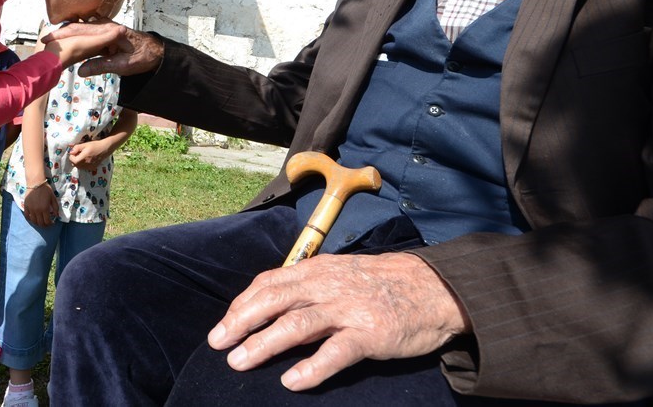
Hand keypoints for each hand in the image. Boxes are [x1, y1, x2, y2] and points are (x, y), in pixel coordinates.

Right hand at [22, 182, 59, 226]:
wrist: (36, 183)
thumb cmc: (46, 190)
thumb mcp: (53, 198)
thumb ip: (55, 208)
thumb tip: (57, 216)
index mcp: (45, 208)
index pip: (47, 221)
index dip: (50, 224)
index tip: (52, 223)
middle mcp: (37, 210)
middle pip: (40, 223)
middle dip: (44, 225)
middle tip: (46, 224)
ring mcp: (30, 209)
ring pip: (33, 221)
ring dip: (37, 223)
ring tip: (40, 222)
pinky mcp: (26, 206)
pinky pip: (27, 216)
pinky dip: (30, 219)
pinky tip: (33, 218)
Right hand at [41, 21, 162, 75]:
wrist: (155, 51)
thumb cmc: (142, 57)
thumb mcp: (123, 66)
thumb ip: (102, 66)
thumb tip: (81, 71)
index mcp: (107, 31)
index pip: (80, 32)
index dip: (63, 36)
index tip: (48, 41)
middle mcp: (104, 26)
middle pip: (77, 28)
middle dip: (59, 34)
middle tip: (43, 42)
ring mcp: (103, 28)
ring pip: (80, 29)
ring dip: (65, 35)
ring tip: (48, 42)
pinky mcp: (104, 34)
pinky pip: (86, 33)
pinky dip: (74, 36)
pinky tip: (64, 42)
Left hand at [69, 139, 108, 169]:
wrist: (104, 149)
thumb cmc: (94, 145)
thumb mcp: (85, 144)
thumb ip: (76, 148)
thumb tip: (70, 152)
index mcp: (84, 157)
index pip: (73, 161)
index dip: (72, 156)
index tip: (74, 152)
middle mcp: (86, 164)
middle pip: (75, 165)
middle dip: (74, 160)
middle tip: (78, 154)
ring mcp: (89, 167)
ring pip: (79, 167)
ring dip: (78, 162)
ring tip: (82, 156)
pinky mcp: (92, 168)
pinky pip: (84, 168)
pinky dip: (82, 165)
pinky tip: (86, 160)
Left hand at [207, 252, 469, 391]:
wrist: (434, 288)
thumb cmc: (383, 284)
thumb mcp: (341, 274)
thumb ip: (309, 286)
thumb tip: (270, 305)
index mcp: (319, 270)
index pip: (270, 282)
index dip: (243, 304)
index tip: (223, 325)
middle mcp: (329, 285)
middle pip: (275, 300)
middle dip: (242, 321)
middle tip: (218, 344)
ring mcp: (349, 309)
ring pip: (297, 324)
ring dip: (264, 343)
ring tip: (240, 361)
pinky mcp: (370, 333)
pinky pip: (336, 352)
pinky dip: (312, 367)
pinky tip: (291, 382)